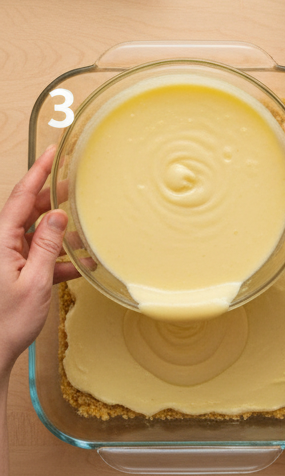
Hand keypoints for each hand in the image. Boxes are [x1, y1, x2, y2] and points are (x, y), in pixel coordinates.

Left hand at [0, 145, 78, 383]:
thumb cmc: (5, 323)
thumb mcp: (35, 282)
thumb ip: (46, 246)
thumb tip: (58, 215)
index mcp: (1, 240)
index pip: (22, 196)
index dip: (39, 171)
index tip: (53, 152)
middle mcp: (1, 244)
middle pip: (29, 211)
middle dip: (54, 200)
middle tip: (77, 188)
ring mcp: (6, 258)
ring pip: (35, 233)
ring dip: (59, 233)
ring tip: (84, 233)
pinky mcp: (12, 272)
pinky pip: (36, 255)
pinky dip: (57, 257)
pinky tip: (79, 265)